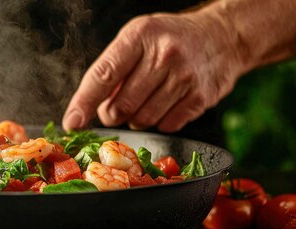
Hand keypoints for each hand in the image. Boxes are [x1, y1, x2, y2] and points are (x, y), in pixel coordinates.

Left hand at [62, 11, 245, 132]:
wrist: (222, 37)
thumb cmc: (170, 39)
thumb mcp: (137, 38)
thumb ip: (113, 69)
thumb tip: (89, 108)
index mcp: (139, 36)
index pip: (103, 76)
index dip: (84, 103)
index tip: (72, 123)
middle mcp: (163, 55)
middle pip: (121, 106)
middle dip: (112, 113)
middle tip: (117, 106)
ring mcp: (184, 77)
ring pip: (141, 120)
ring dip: (135, 119)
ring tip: (145, 100)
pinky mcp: (200, 98)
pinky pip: (165, 126)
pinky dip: (159, 121)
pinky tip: (166, 103)